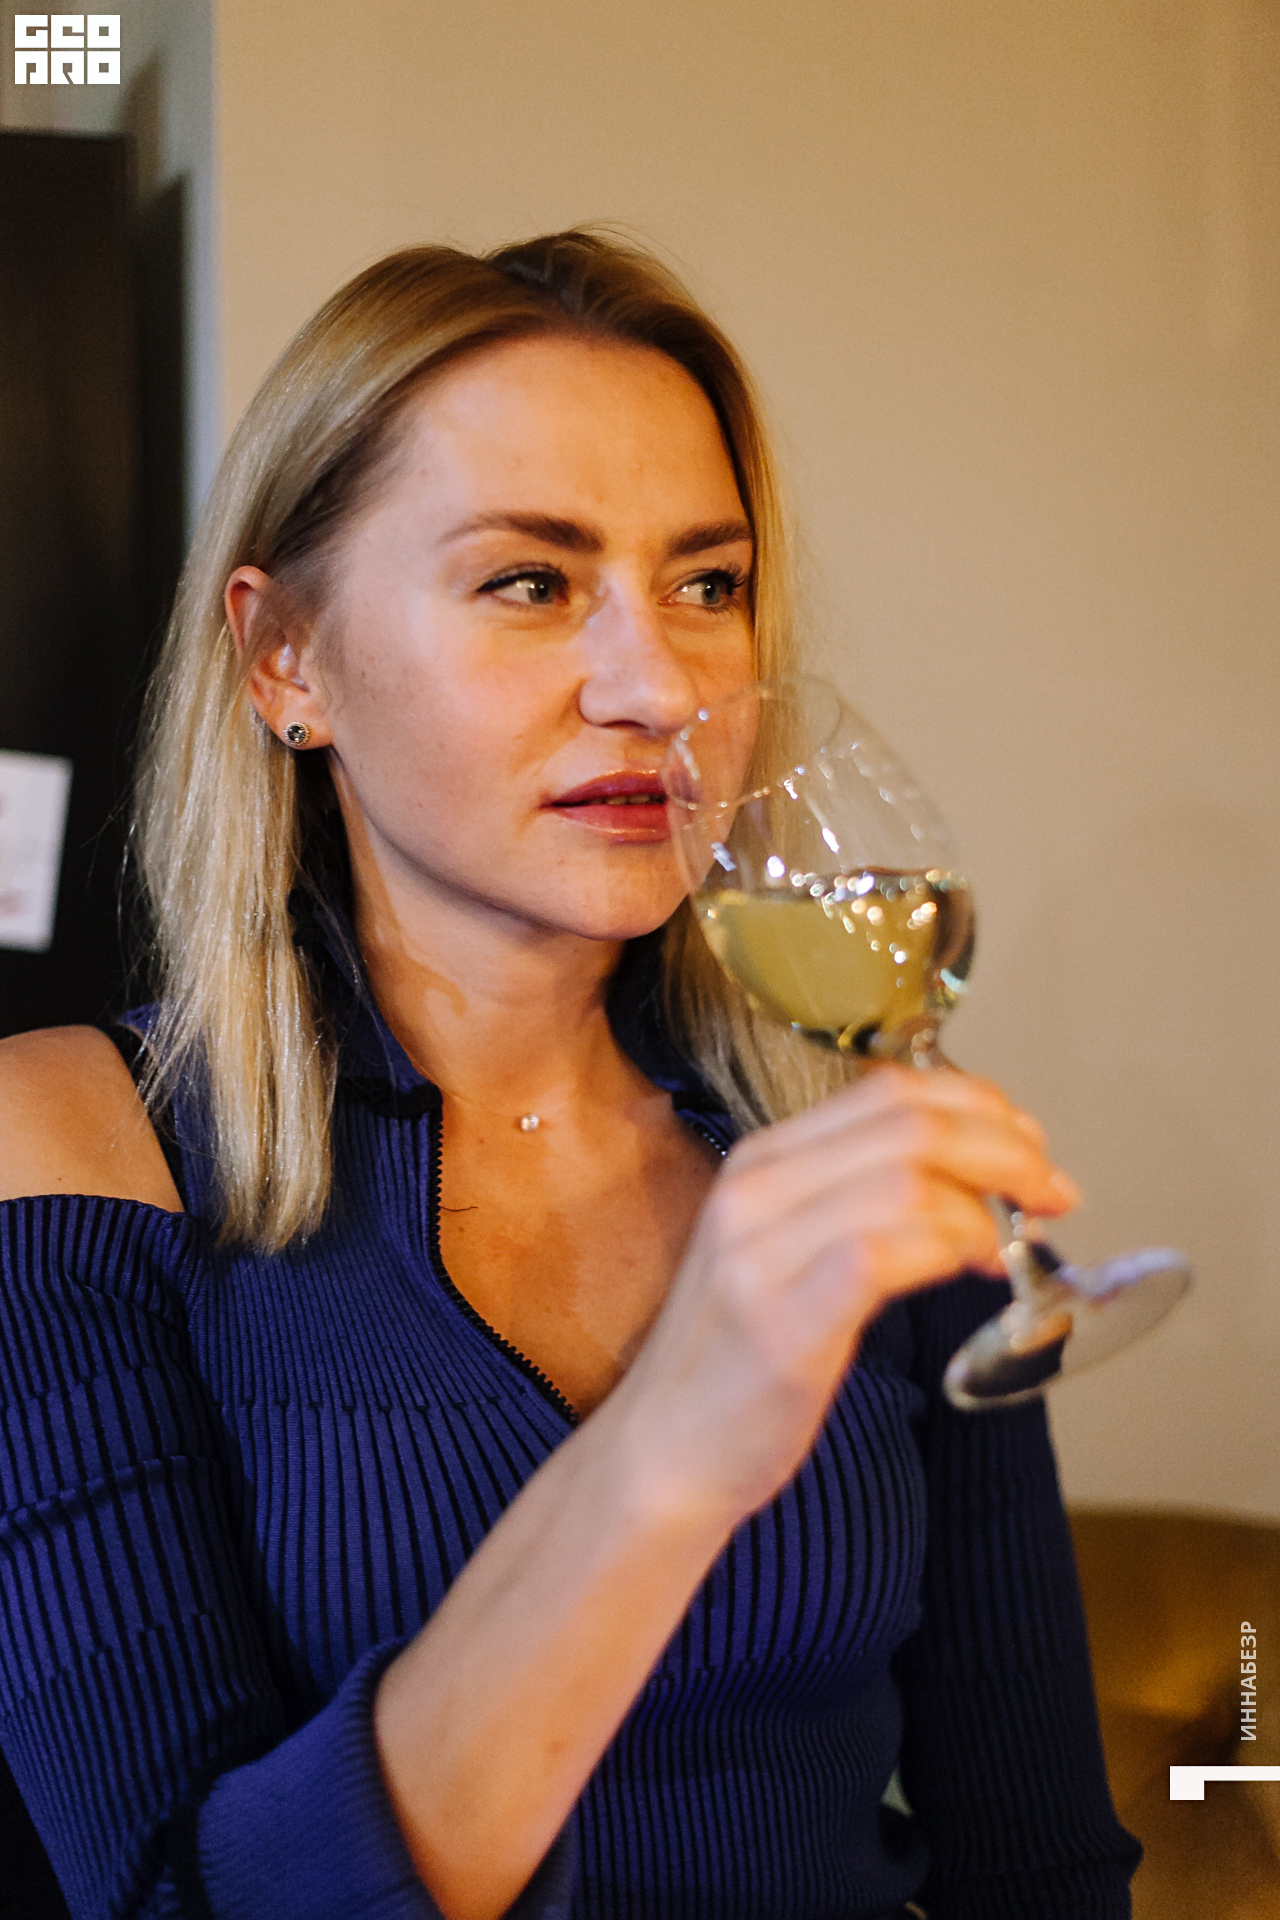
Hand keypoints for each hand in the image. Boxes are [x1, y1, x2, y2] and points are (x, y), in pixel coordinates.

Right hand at [618, 1064, 1078, 1523]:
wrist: (662, 1457)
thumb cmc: (739, 1367)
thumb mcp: (787, 1258)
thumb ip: (858, 1209)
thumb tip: (973, 1189)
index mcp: (760, 1163)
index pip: (886, 1090)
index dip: (976, 1105)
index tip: (1027, 1145)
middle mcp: (755, 1189)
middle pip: (909, 1123)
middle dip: (1004, 1147)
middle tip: (1052, 1191)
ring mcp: (761, 1251)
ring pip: (907, 1177)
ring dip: (989, 1202)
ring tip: (1017, 1244)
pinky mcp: (783, 1319)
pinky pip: (886, 1248)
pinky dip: (953, 1247)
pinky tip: (979, 1271)